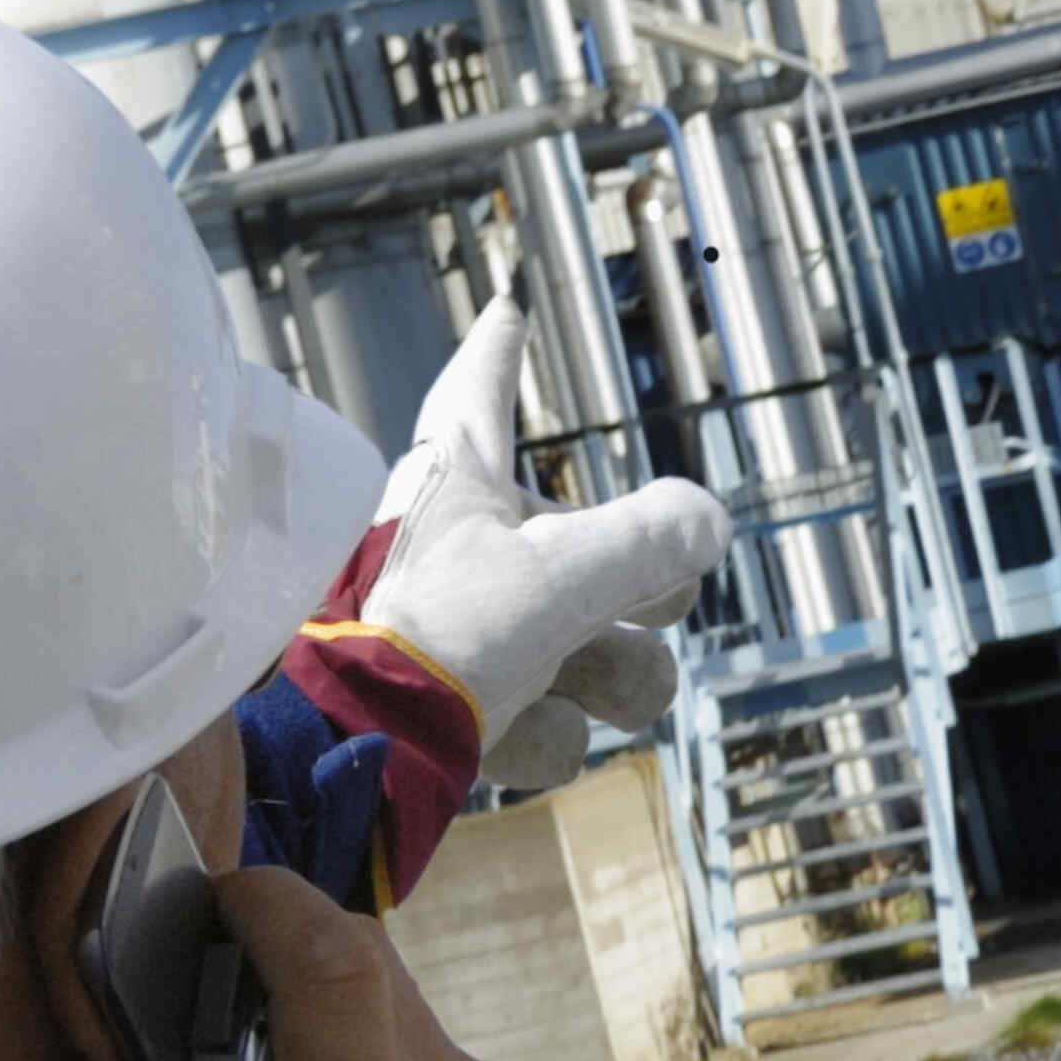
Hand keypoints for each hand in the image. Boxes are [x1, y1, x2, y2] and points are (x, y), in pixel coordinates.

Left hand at [354, 304, 726, 742]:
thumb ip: (648, 540)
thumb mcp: (561, 573)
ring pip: (593, 645)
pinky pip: (548, 720)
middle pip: (587, 546)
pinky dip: (544, 735)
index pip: (478, 395)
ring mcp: (460, 634)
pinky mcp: (458, 712)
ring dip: (615, 676)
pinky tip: (508, 735)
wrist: (354, 750)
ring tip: (592, 691)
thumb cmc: (435, 632)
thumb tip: (706, 521)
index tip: (505, 309)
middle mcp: (454, 550)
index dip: (498, 352)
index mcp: (453, 485)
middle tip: (664, 600)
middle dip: (644, 582)